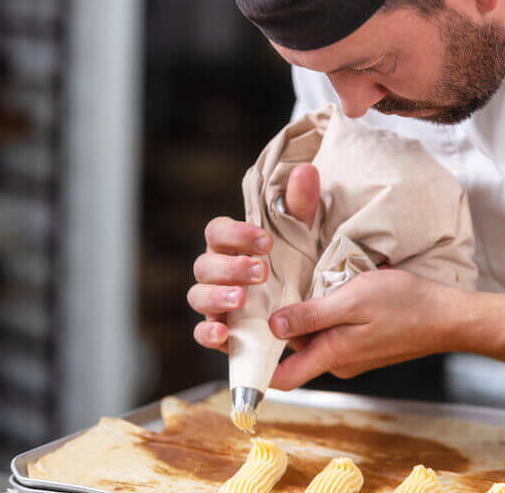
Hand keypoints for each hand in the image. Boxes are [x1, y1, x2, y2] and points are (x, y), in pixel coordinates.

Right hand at [189, 163, 320, 351]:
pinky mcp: (220, 331)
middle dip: (231, 267)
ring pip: (198, 296)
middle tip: (261, 272)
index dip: (236, 234)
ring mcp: (215, 302)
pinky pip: (202, 333)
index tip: (267, 242)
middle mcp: (216, 271)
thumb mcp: (302, 232)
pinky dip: (208, 334)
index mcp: (229, 243)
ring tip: (242, 300)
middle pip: (204, 264)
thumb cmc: (294, 261)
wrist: (305, 303)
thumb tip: (306, 170)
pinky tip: (224, 335)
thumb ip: (300, 203)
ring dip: (217, 297)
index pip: (216, 231)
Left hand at [267, 269, 462, 389]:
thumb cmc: (406, 305)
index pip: (280, 377)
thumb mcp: (353, 300)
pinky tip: (329, 290)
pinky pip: (332, 333)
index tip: (238, 342)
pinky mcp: (362, 345)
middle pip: (293, 351)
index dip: (254, 367)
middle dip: (280, 326)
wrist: (448, 317)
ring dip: (305, 316)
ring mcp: (352, 356)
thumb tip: (272, 326)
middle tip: (269, 291)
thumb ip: (311, 315)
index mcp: (332, 356)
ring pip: (313, 338)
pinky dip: (324, 314)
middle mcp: (338, 362)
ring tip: (301, 284)